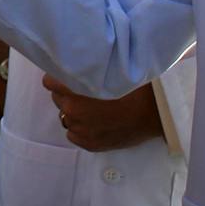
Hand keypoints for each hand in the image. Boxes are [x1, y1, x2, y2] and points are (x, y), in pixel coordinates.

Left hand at [42, 74, 163, 151]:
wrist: (156, 113)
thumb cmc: (135, 85)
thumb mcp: (111, 69)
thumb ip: (90, 68)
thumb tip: (78, 61)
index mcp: (74, 89)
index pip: (49, 82)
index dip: (59, 78)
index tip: (69, 77)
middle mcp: (72, 110)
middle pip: (58, 99)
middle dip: (68, 95)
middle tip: (87, 91)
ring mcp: (80, 129)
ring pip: (66, 117)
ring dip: (75, 112)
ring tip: (93, 108)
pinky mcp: (89, 144)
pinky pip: (74, 133)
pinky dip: (81, 128)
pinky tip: (97, 122)